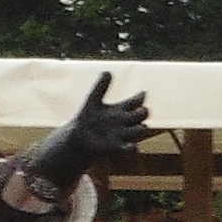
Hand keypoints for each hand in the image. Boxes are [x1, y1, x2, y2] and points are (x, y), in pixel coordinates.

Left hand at [25, 72, 152, 183]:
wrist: (78, 138)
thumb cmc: (88, 118)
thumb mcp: (92, 100)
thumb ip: (100, 87)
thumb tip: (107, 72)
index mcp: (121, 109)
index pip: (136, 101)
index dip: (140, 98)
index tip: (141, 94)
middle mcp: (125, 121)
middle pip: (142, 115)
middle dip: (143, 112)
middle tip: (140, 110)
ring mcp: (122, 135)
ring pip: (140, 130)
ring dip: (140, 128)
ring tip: (139, 126)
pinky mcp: (116, 148)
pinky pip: (128, 149)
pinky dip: (132, 148)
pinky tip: (132, 146)